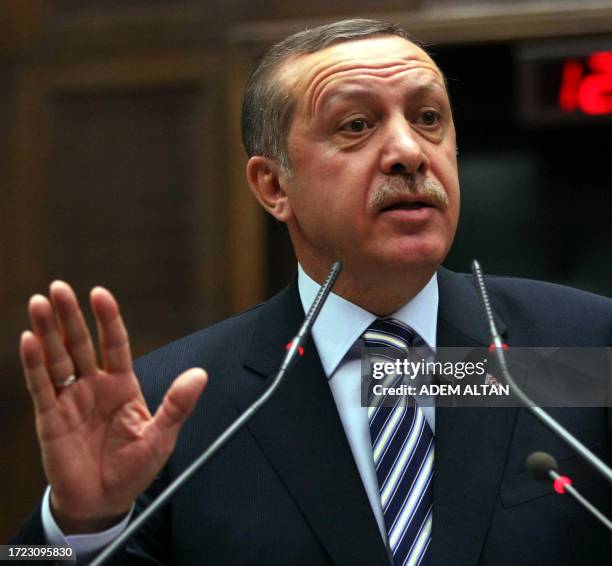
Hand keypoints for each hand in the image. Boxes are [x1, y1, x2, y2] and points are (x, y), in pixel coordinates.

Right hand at [20, 282, 206, 533]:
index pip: (114, 343)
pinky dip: (34, 364)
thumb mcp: (162, 436)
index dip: (108, 318)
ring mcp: (70, 400)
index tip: (100, 294)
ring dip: (47, 331)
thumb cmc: (135, 467)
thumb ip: (177, 405)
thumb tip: (200, 375)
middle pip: (81, 343)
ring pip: (57, 359)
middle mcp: (94, 386)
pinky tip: (29, 340)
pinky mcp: (50, 418)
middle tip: (59, 287)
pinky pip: (41, 387)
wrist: (105, 501)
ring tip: (39, 303)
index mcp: (123, 385)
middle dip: (70, 316)